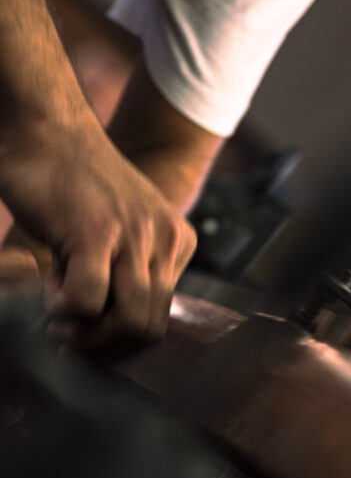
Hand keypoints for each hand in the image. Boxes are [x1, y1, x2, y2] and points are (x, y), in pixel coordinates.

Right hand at [0, 116, 195, 346]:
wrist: (49, 130)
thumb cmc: (72, 180)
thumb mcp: (119, 225)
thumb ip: (127, 267)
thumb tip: (107, 328)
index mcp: (175, 239)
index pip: (160, 317)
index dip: (119, 337)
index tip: (86, 332)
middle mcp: (164, 238)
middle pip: (149, 329)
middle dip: (104, 348)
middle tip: (67, 337)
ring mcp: (134, 236)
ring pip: (128, 323)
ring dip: (85, 336)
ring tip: (56, 316)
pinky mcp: (97, 234)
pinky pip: (88, 302)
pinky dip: (62, 314)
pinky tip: (47, 297)